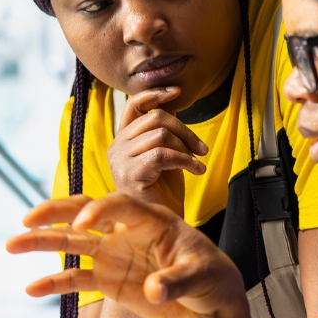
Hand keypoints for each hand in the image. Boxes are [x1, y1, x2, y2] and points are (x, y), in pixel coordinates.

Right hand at [7, 194, 245, 317]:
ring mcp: (114, 254)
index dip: (98, 211)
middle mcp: (125, 232)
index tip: (80, 226)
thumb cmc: (211, 278)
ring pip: (72, 243)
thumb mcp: (200, 278)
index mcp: (151, 220)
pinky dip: (54, 283)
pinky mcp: (108, 279)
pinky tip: (31, 289)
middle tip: (27, 219)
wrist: (208, 303)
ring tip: (11, 244)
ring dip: (42, 242)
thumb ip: (176, 282)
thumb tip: (154, 290)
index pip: (118, 205)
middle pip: (84, 213)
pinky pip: (76, 278)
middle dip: (55, 213)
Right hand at [108, 86, 207, 214]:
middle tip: (202, 148)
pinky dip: (186, 160)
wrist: (161, 225)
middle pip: (155, 118)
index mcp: (122, 140)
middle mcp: (116, 147)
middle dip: (185, 130)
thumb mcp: (164, 153)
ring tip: (197, 162)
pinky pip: (163, 154)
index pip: (133, 105)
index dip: (155, 94)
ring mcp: (120, 161)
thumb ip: (162, 130)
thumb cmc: (163, 192)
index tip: (177, 91)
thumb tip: (171, 102)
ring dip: (187, 147)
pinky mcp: (130, 174)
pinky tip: (197, 170)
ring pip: (161, 134)